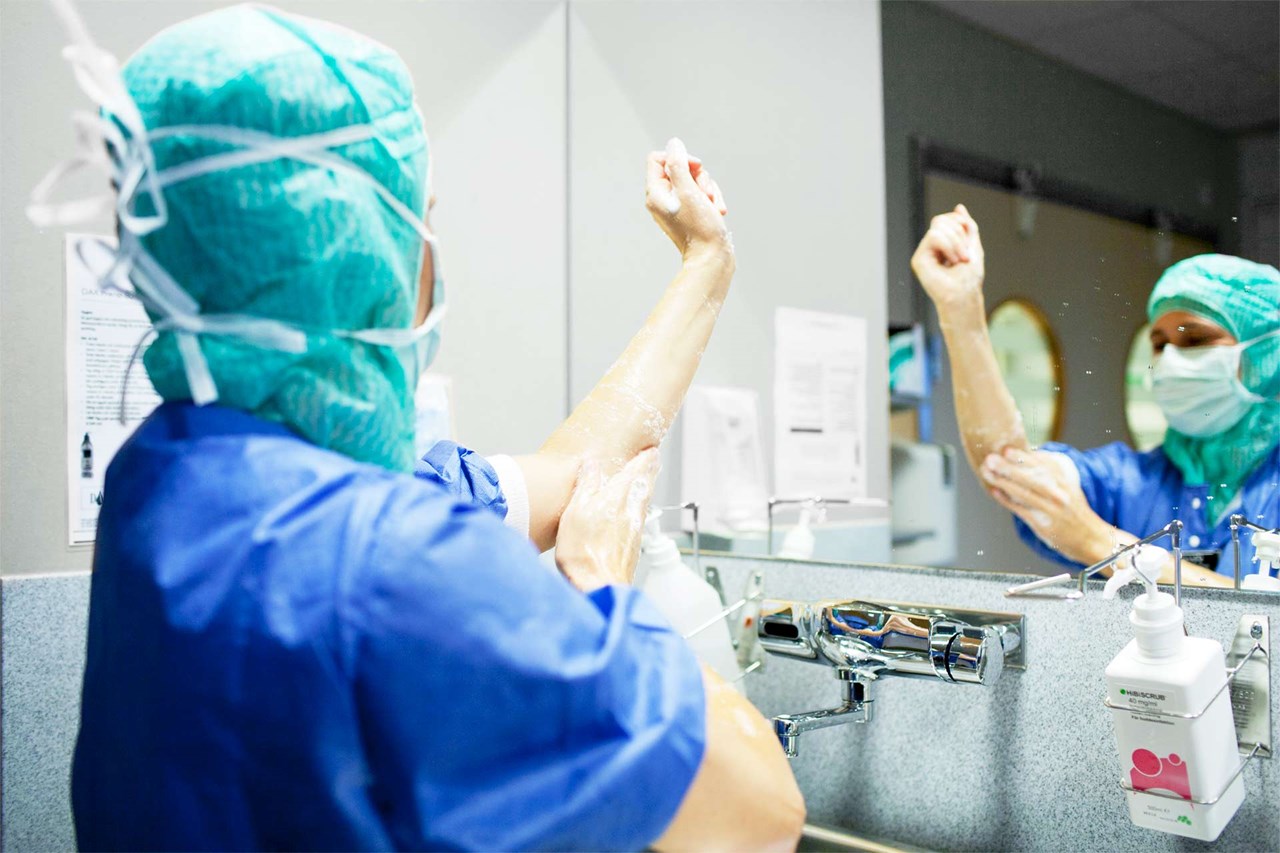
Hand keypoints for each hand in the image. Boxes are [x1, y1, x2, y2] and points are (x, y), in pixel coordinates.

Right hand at [555, 449, 660, 592]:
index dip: (646, 458)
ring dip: (644, 488)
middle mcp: (633, 511)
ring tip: (642, 482)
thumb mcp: (576, 510)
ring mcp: (635, 530)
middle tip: (652, 461)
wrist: (598, 586)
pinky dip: (637, 508)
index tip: (651, 450)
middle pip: (646, 485)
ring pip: (644, 502)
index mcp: (620, 496)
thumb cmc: (584, 552)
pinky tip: (629, 513)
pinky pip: (638, 519)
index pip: (640, 469)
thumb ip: (587, 485)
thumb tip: (592, 464)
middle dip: (649, 471)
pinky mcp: (632, 546)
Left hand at [646, 137, 730, 262]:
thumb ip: (679, 164)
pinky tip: (718, 211)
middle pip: (680, 168)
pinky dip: (711, 199)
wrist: (712, 258)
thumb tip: (674, 144)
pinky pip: (701, 194)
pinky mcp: (690, 212)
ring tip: (714, 206)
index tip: (695, 168)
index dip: (679, 158)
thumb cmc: (700, 228)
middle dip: (699, 177)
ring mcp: (677, 206)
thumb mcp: (689, 191)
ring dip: (709, 189)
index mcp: (655, 193)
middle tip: (705, 194)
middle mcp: (662, 199)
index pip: (658, 159)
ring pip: (694, 180)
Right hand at [910, 204, 984, 311]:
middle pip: (941, 220)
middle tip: (966, 255)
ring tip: (960, 260)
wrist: (963, 297)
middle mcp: (931, 248)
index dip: (961, 223)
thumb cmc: (969, 279)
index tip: (970, 243)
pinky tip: (952, 261)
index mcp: (944, 244)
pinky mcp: (918, 259)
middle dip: (959, 233)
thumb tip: (959, 207)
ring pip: (938, 226)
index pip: (947, 219)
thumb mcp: (973, 246)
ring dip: (956, 242)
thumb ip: (967, 226)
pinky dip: (948, 246)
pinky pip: (933, 236)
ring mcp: (924, 253)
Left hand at [980, 448, 1112, 564]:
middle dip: (1009, 467)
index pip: (1042, 466)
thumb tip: (1030, 455)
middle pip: (1031, 478)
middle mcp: (1058, 494)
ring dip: (1003, 482)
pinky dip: (1007, 501)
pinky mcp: (1043, 524)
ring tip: (988, 473)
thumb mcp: (1068, 488)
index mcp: (1065, 482)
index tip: (1006, 449)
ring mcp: (1051, 509)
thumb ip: (1051, 474)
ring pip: (1024, 493)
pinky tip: (995, 492)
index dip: (1023, 457)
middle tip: (991, 458)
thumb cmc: (1074, 511)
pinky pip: (1022, 510)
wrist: (1091, 538)